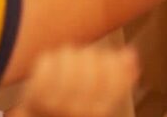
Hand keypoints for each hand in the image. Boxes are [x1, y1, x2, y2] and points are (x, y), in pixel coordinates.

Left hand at [15, 46, 138, 116]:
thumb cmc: (73, 107)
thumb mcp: (99, 98)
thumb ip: (119, 79)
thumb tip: (131, 54)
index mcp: (100, 111)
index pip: (114, 76)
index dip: (111, 61)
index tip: (104, 60)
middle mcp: (81, 110)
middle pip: (91, 63)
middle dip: (89, 56)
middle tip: (83, 60)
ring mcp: (56, 104)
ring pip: (69, 58)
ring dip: (68, 56)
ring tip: (66, 62)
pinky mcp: (35, 95)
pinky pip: (47, 63)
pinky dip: (49, 59)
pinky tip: (51, 65)